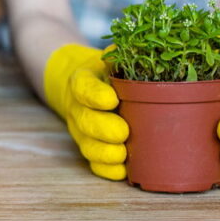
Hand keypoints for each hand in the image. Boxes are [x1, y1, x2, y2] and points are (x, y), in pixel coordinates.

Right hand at [44, 44, 128, 180]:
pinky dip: (105, 168)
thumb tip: (143, 48)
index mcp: (81, 80)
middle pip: (85, 120)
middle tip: (123, 133)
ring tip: (122, 156)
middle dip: (103, 129)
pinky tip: (121, 172)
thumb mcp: (108, 56)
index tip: (111, 100)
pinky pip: (92, 160)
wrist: (76, 82)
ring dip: (104, 153)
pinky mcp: (88, 144)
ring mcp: (80, 128)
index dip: (95, 95)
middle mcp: (78, 107)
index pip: (83, 87)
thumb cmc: (104, 69)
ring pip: (87, 144)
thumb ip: (120, 54)